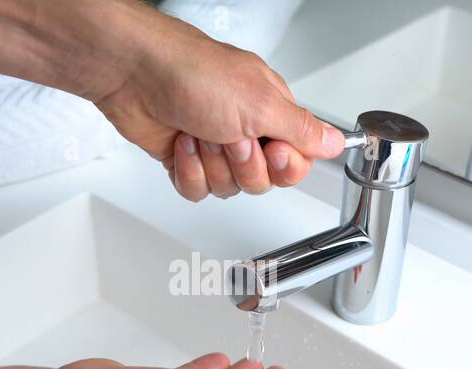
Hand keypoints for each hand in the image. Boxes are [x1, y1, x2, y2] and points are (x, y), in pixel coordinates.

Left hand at [94, 14, 344, 201]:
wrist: (135, 75)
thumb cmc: (193, 73)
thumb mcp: (260, 104)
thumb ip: (302, 130)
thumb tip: (336, 142)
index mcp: (271, 112)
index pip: (297, 161)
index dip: (285, 166)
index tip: (271, 149)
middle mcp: (245, 130)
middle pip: (262, 181)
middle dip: (243, 165)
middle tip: (230, 137)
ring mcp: (214, 146)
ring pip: (229, 188)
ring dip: (212, 164)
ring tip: (201, 133)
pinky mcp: (186, 160)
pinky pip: (198, 191)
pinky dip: (188, 171)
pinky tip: (182, 144)